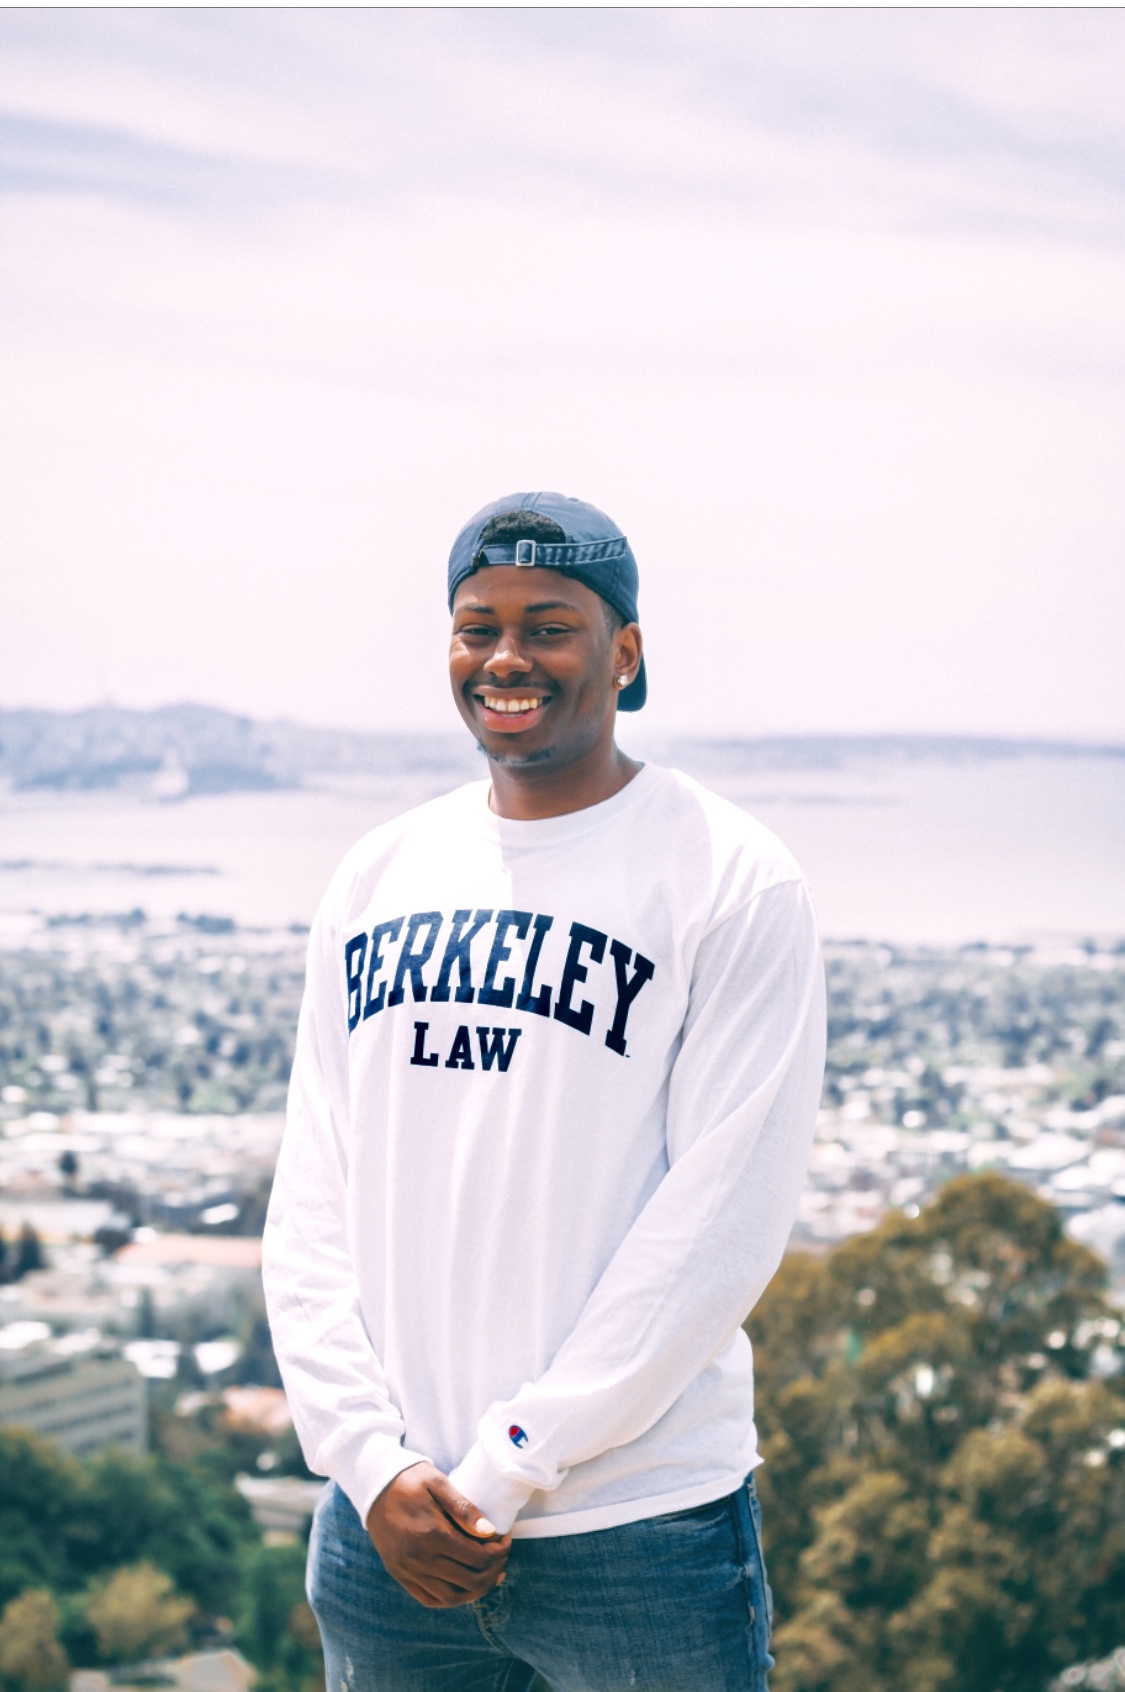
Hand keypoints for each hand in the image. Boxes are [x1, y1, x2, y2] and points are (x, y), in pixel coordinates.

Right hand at [365, 1462, 511, 1607]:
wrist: (373, 1486)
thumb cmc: (410, 1479)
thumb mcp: (438, 1482)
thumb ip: (464, 1508)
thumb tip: (490, 1532)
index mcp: (431, 1534)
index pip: (478, 1557)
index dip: (499, 1552)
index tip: (506, 1539)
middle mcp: (419, 1558)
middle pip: (469, 1581)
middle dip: (493, 1571)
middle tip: (502, 1556)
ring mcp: (407, 1570)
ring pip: (451, 1598)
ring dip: (476, 1591)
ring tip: (490, 1576)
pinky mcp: (399, 1574)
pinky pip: (430, 1599)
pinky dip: (451, 1598)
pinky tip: (464, 1586)